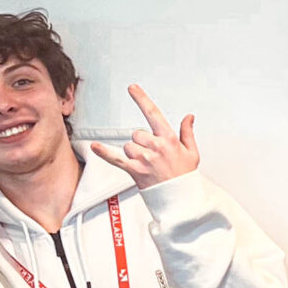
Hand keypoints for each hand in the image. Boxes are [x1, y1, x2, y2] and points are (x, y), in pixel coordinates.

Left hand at [86, 83, 201, 188]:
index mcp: (168, 139)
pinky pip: (116, 159)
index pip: (153, 113)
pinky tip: (95, 147)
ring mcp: (144, 159)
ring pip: (129, 146)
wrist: (180, 199)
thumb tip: (188, 117)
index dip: (141, 99)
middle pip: (137, 133)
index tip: (133, 89)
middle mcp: (155, 147)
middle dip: (143, 141)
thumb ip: (187, 132)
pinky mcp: (135, 170)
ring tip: (147, 164)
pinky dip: (104, 153)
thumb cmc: (185, 176)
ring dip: (135, 153)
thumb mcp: (192, 152)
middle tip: (153, 154)